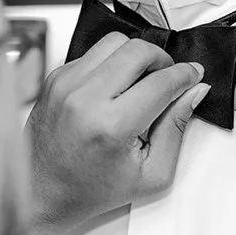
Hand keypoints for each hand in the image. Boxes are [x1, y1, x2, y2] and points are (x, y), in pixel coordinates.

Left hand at [27, 32, 209, 231]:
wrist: (41, 192)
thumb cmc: (91, 189)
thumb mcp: (151, 173)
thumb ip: (177, 128)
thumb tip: (194, 91)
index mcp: (111, 126)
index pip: (161, 82)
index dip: (185, 75)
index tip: (193, 75)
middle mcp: (84, 98)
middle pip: (138, 50)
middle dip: (162, 60)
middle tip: (167, 78)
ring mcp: (65, 84)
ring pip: (114, 42)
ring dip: (135, 57)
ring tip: (140, 82)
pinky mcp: (54, 78)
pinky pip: (93, 53)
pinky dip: (110, 64)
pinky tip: (114, 89)